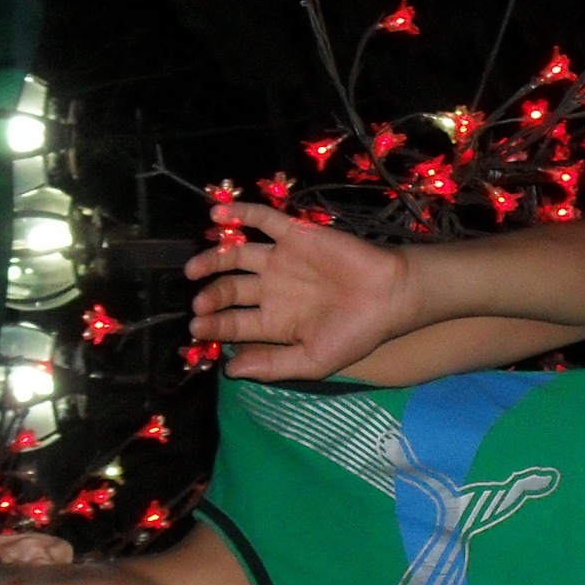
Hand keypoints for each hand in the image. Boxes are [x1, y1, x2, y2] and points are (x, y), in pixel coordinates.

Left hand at [183, 204, 413, 380]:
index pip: (233, 322)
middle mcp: (271, 288)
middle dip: (212, 296)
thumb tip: (231, 371)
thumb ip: (272, 366)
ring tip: (194, 268)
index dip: (213, 325)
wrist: (390, 296)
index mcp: (274, 321)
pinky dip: (239, 213)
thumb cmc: (355, 333)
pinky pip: (262, 219)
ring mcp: (281, 259)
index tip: (197, 328)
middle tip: (199, 303)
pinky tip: (217, 213)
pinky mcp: (294, 234)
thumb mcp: (312, 361)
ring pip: (236, 254)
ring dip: (212, 258)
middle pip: (229, 288)